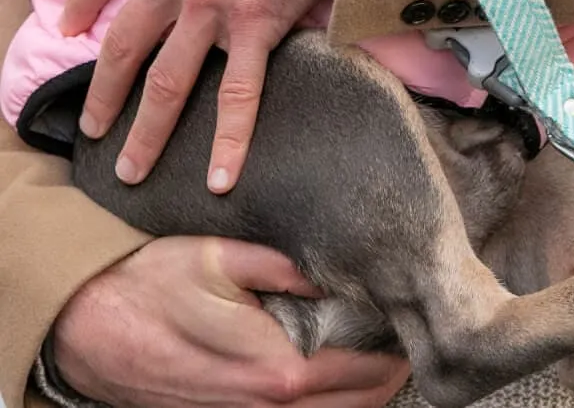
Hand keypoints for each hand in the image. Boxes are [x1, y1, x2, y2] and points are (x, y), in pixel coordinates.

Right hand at [52, 237, 409, 407]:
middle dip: (384, 379)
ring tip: (382, 366)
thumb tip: (334, 270)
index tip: (413, 331)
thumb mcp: (218, 256)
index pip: (355, 372)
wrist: (85, 325)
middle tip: (409, 346)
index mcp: (271, 369)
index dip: (391, 353)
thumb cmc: (151, 283)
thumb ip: (284, 264)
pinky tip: (332, 386)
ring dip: (355, 400)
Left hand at [61, 0, 336, 192]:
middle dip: (104, 88)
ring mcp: (214, 5)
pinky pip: (239, 92)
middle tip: (90, 127)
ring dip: (146, 128)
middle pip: (126, 41)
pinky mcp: (258, 25)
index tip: (68, 26)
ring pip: (170, 79)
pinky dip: (228, 138)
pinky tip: (219, 177)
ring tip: (128, 168)